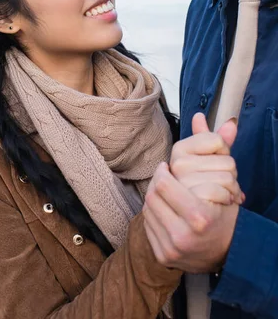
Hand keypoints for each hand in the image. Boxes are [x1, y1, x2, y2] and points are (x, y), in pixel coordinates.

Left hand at [143, 113, 240, 271]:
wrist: (225, 252)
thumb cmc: (223, 210)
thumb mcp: (221, 179)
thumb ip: (212, 147)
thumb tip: (199, 116)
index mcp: (200, 216)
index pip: (163, 184)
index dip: (163, 172)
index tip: (170, 167)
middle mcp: (184, 235)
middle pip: (152, 196)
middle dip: (157, 182)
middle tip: (166, 176)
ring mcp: (172, 248)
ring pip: (147, 209)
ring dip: (153, 195)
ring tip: (165, 190)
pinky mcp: (163, 256)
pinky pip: (147, 226)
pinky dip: (153, 213)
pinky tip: (165, 208)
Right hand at [169, 113, 243, 204]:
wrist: (195, 231)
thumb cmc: (202, 197)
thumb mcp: (207, 166)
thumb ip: (216, 142)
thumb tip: (231, 122)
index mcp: (177, 153)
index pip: (216, 140)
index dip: (223, 152)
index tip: (214, 165)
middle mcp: (173, 167)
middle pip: (226, 161)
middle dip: (230, 175)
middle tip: (221, 186)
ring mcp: (180, 187)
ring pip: (226, 177)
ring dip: (231, 189)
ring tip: (222, 196)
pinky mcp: (191, 209)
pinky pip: (220, 191)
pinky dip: (226, 199)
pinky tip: (220, 205)